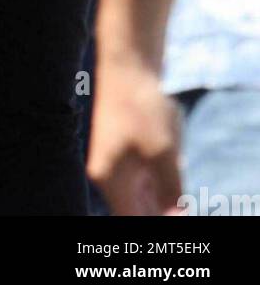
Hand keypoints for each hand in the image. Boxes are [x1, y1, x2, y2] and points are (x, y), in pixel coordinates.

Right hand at [88, 57, 183, 215]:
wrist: (128, 63)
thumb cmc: (142, 106)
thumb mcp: (164, 152)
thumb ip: (172, 192)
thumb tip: (177, 218)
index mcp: (110, 182)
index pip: (136, 221)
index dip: (161, 220)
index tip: (176, 203)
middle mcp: (108, 177)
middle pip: (142, 208)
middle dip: (165, 198)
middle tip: (172, 165)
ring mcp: (116, 163)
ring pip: (148, 190)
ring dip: (166, 179)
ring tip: (165, 141)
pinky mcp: (124, 150)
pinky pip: (148, 173)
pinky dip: (163, 166)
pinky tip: (166, 137)